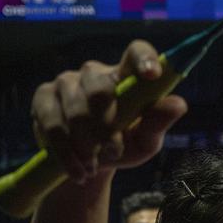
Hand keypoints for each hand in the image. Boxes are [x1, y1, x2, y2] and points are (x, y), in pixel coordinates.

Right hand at [30, 40, 187, 183]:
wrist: (89, 164)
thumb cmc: (125, 145)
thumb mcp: (146, 140)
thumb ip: (159, 123)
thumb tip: (178, 104)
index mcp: (126, 76)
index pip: (136, 52)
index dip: (144, 59)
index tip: (152, 75)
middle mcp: (95, 73)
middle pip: (99, 89)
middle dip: (107, 127)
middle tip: (113, 152)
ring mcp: (66, 82)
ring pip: (75, 111)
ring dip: (86, 145)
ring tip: (93, 166)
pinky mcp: (43, 98)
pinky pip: (52, 124)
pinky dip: (66, 152)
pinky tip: (78, 170)